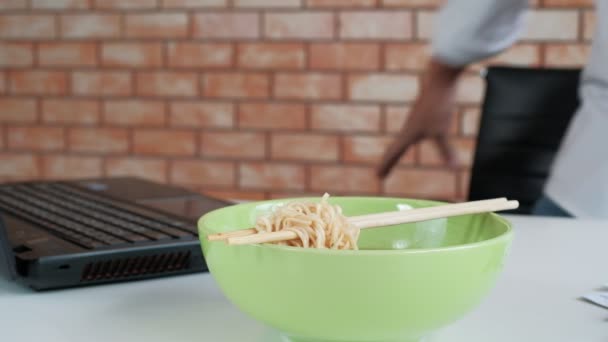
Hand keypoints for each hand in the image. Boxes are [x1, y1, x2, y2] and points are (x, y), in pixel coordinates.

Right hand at [377, 59, 463, 178]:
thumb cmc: (438, 104)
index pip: (393, 153)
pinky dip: (411, 138)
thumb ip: (447, 151)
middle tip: (381, 173)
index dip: (385, 166)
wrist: (440, 77)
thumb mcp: (443, 131)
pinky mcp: (426, 111)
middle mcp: (409, 127)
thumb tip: (454, 169)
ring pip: (405, 138)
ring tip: (394, 156)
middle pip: (396, 148)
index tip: (377, 177)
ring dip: (397, 150)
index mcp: (408, 133)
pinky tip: (419, 135)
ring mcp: (416, 118)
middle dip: (389, 161)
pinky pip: (415, 130)